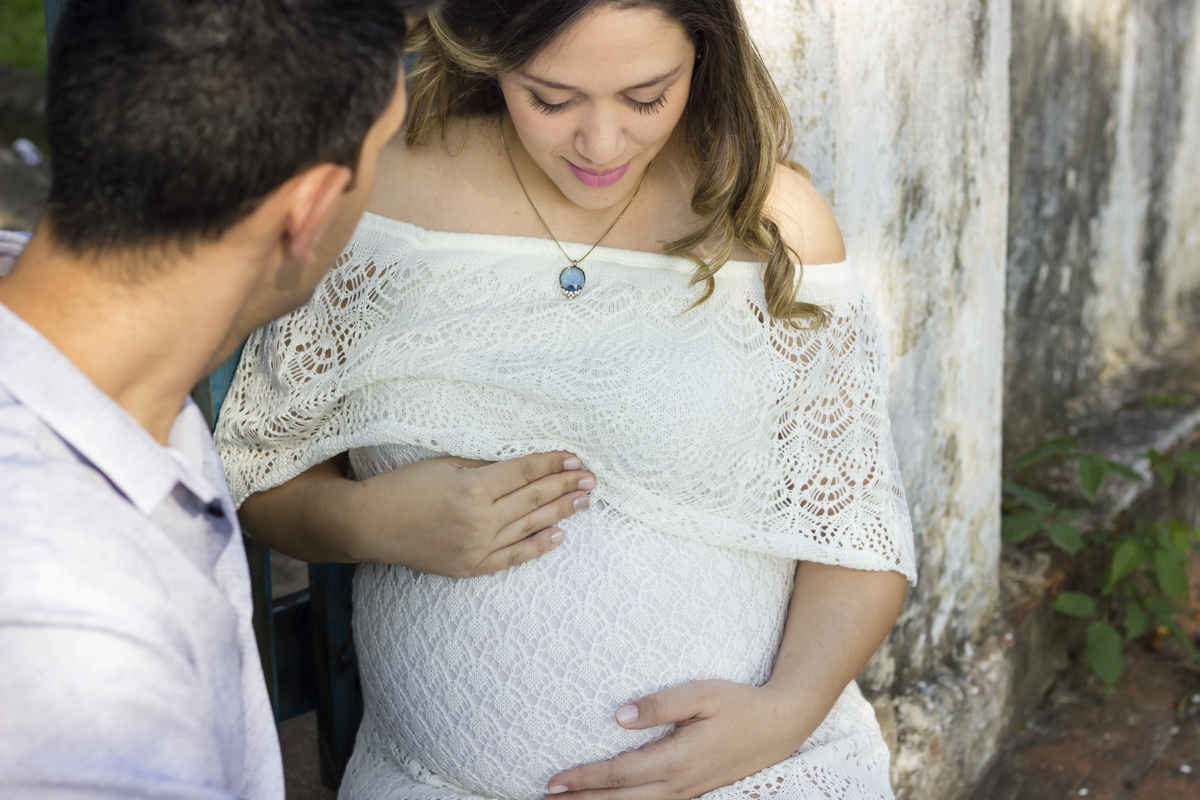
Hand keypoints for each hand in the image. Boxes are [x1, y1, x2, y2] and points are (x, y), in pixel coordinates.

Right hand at [239, 451, 594, 573]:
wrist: (370, 525)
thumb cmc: (403, 486)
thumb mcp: (444, 463)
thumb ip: (484, 464)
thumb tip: (522, 461)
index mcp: (474, 487)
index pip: (526, 472)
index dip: (552, 462)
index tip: (574, 456)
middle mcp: (481, 519)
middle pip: (534, 498)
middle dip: (566, 485)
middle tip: (592, 477)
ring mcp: (477, 546)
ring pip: (530, 525)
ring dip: (561, 511)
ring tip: (585, 500)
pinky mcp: (471, 567)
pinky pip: (513, 557)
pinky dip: (538, 546)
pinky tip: (560, 536)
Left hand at [545, 680, 814, 799]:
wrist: (781, 724)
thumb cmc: (739, 702)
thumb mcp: (702, 693)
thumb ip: (661, 704)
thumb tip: (619, 715)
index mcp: (677, 759)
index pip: (620, 773)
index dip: (585, 778)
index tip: (554, 781)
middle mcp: (680, 783)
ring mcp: (689, 792)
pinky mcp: (696, 792)